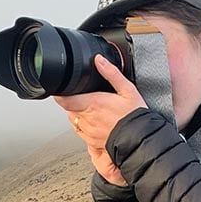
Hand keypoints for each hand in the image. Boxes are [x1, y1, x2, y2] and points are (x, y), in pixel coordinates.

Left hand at [53, 54, 146, 186]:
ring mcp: (89, 131)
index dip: (59, 94)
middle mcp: (88, 119)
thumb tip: (99, 60)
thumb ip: (111, 73)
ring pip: (74, 120)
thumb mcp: (128, 90)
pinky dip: (83, 126)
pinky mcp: (92, 141)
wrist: (141, 138)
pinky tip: (94, 122)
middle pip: (69, 108)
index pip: (65, 100)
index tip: (61, 90)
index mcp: (94, 103)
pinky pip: (80, 132)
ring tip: (92, 110)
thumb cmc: (135, 116)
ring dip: (78, 114)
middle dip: (74, 102)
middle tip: (85, 98)